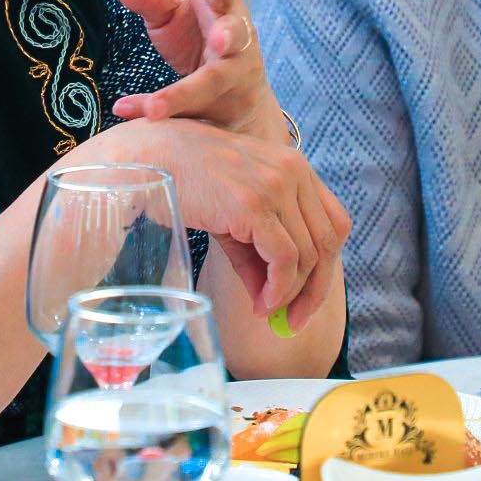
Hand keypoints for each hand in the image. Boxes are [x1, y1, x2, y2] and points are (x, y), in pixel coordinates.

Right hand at [77, 117, 349, 332]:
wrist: (146, 157)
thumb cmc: (184, 181)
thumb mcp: (231, 216)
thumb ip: (255, 255)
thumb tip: (270, 302)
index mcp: (294, 166)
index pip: (334, 223)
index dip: (327, 266)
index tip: (308, 300)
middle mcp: (292, 171)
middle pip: (327, 243)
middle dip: (314, 290)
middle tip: (295, 323)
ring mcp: (275, 185)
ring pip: (306, 255)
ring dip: (291, 294)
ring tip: (268, 312)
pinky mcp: (254, 204)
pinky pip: (284, 259)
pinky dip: (278, 289)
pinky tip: (261, 304)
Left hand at [110, 0, 284, 140]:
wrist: (237, 95)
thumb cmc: (198, 38)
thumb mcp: (174, 16)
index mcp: (224, 8)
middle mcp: (237, 42)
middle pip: (236, 36)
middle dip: (229, 36)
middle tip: (219, 40)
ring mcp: (233, 79)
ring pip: (211, 85)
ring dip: (184, 94)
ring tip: (155, 108)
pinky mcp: (220, 110)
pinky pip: (188, 113)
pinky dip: (157, 110)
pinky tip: (126, 110)